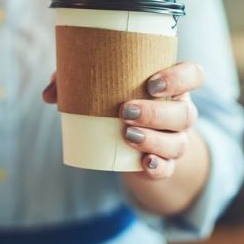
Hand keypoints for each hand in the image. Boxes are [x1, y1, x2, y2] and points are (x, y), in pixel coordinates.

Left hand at [42, 62, 203, 178]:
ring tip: (127, 134)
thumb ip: (74, 81)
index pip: (193, 75)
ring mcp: (176, 140)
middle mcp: (180, 112)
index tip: (152, 83)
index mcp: (171, 86)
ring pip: (178, 142)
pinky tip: (144, 162)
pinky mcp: (165, 165)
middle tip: (125, 110)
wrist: (129, 141)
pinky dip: (158, 166)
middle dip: (157, 112)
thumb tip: (49, 93)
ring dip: (154, 139)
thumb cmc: (115, 101)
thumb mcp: (100, 87)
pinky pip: (169, 168)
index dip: (180, 78)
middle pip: (185, 113)